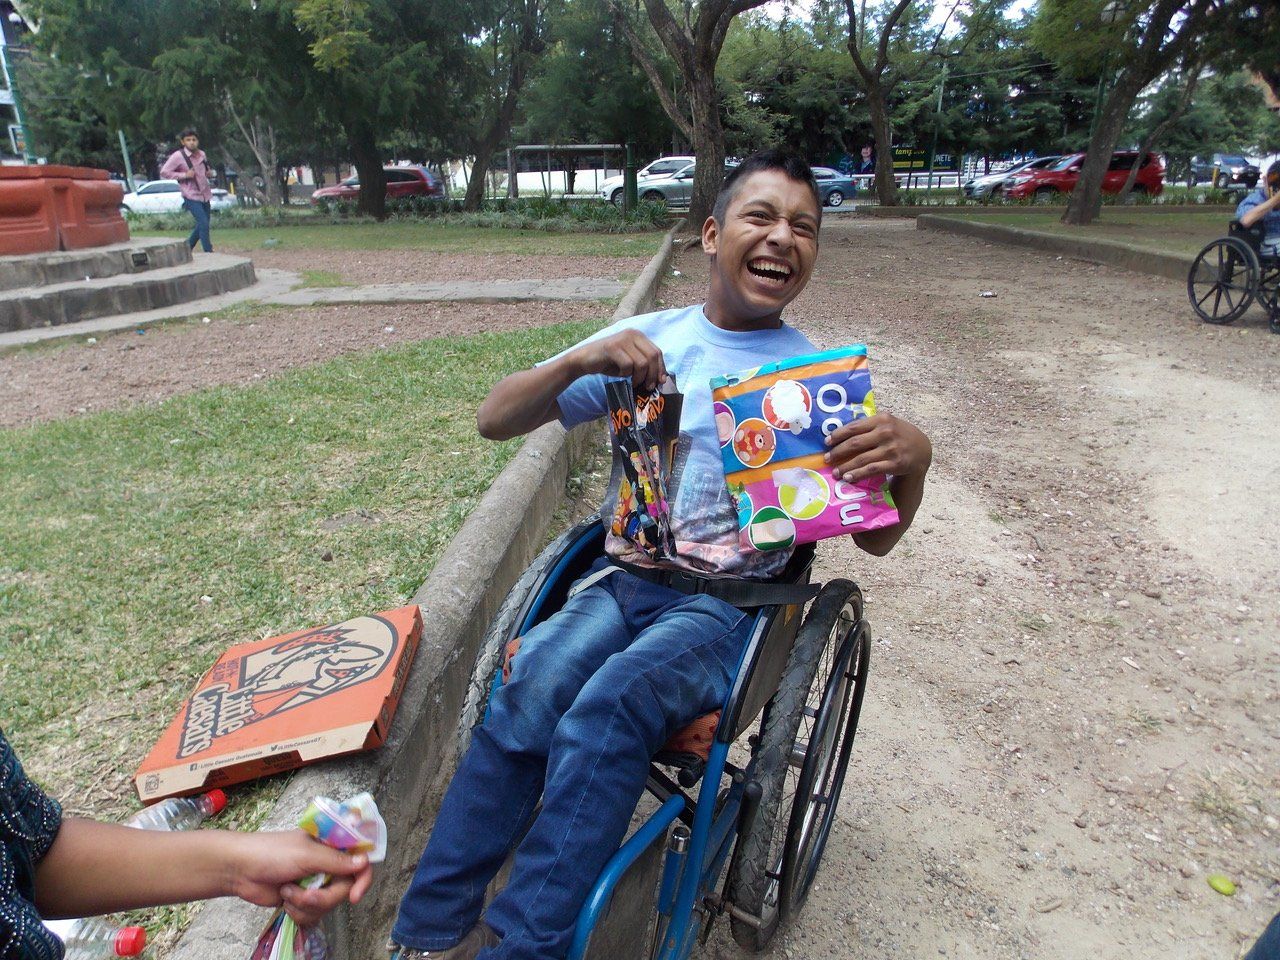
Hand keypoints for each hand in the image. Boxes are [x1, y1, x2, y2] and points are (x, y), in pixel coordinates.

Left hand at [228, 829, 372, 926]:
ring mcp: (316, 882)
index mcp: (332, 844)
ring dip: (307, 904)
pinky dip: (299, 911)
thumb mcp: (306, 855)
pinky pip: (314, 914)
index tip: (354, 896)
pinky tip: (285, 900)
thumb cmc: (271, 853)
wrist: (240, 871)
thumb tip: (365, 862)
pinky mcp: (303, 899)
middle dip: (324, 897)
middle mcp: (327, 863)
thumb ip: (336, 860)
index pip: (360, 860)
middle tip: (306, 895)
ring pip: (329, 904)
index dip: (362, 878)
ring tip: (288, 893)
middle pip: (345, 888)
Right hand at [570, 329, 666, 391]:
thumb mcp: (631, 361)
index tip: (660, 382)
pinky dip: (625, 374)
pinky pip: (627, 365)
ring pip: (641, 363)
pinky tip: (620, 375)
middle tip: (647, 387)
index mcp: (639, 336)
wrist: (585, 360)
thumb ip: (644, 364)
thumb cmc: (610, 363)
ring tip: (633, 382)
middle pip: (652, 356)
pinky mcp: (612, 347)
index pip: (657, 352)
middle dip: (652, 375)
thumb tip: (662, 379)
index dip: (660, 368)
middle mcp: (632, 334)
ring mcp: (622, 339)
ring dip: (639, 377)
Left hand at [823, 413, 931, 482]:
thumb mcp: (887, 423)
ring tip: (836, 472)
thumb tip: (840, 433)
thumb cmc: (899, 435)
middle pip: (855, 443)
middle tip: (827, 458)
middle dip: (838, 452)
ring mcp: (891, 448)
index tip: (827, 442)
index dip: (838, 435)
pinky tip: (849, 477)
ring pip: (861, 459)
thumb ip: (869, 426)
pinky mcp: (895, 463)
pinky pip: (871, 470)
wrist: (922, 449)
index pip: (854, 427)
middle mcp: (886, 432)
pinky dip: (858, 474)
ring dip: (845, 467)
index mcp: (881, 419)